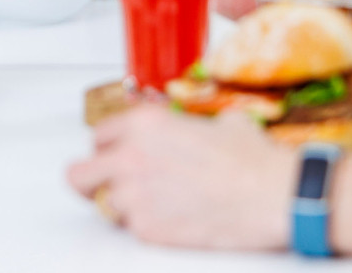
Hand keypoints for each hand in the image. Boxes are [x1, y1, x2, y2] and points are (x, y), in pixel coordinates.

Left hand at [68, 105, 294, 249]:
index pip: (99, 135)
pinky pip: (132, 230)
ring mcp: (135, 196)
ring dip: (123, 205)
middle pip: (79, 174)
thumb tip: (198, 130)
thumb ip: (190, 126)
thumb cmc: (252, 159)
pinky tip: (174, 218)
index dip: (110, 146)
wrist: (272, 195)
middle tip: (107, 186)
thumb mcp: (219, 122)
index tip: (118, 154)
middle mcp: (130, 157)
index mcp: (144, 124)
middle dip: (91, 180)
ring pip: (104, 206)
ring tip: (155, 204)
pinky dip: (147, 226)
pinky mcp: (148, 230)